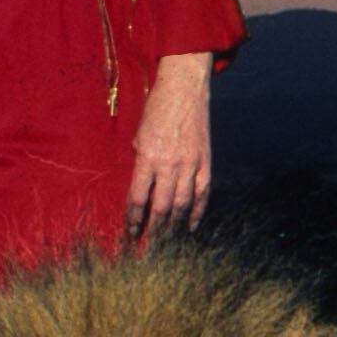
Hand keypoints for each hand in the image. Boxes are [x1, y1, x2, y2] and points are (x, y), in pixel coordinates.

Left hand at [124, 54, 212, 239]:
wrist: (185, 89)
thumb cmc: (156, 110)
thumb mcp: (139, 135)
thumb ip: (141, 163)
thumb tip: (142, 189)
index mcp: (148, 156)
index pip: (139, 197)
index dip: (133, 219)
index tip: (130, 232)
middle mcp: (170, 164)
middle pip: (161, 208)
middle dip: (153, 230)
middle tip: (147, 247)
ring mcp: (191, 164)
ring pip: (182, 205)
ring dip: (173, 227)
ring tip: (166, 242)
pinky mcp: (205, 162)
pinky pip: (202, 194)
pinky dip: (196, 213)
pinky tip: (189, 227)